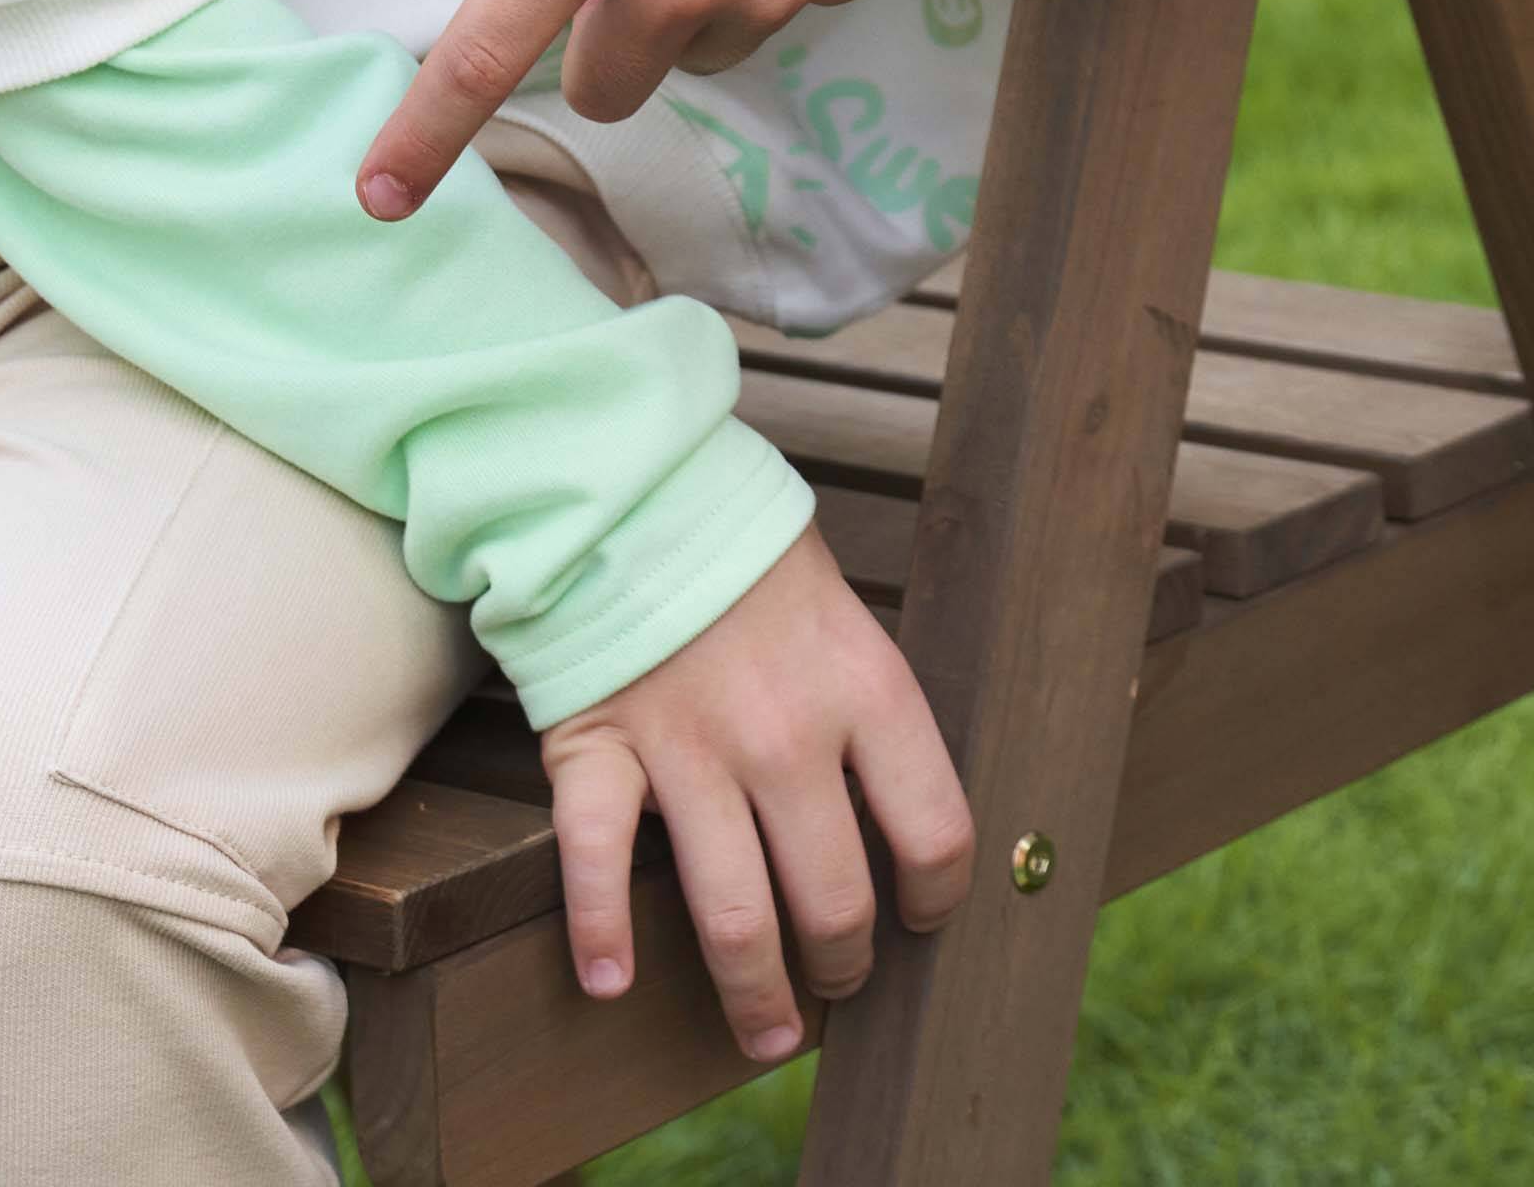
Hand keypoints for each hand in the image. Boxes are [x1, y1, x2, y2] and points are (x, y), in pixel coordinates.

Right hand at [540, 520, 975, 1062]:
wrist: (647, 500)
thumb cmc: (762, 572)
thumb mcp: (855, 628)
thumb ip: (878, 722)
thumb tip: (915, 825)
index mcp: (870, 693)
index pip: (935, 831)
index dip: (938, 897)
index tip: (925, 921)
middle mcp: (789, 736)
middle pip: (834, 896)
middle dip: (844, 966)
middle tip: (841, 988)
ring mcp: (691, 749)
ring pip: (734, 913)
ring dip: (756, 991)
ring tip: (769, 1033)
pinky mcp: (600, 750)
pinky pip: (595, 863)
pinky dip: (599, 934)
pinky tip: (609, 982)